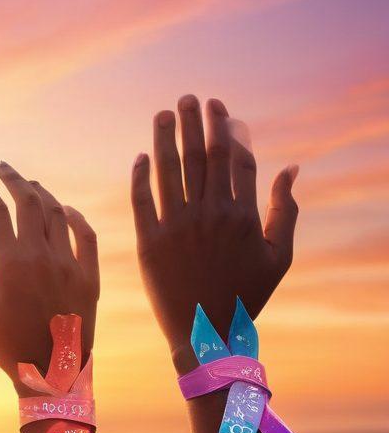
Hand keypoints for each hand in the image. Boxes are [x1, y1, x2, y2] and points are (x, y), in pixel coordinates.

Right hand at [0, 161, 98, 388]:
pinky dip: (75, 217)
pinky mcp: (89, 276)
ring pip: (57, 213)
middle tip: (2, 168)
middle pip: (28, 201)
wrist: (54, 376)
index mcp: (10, 263)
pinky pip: (86, 235)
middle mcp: (42, 256)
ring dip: (41, 194)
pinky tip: (65, 210)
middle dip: (13, 179)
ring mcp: (69, 264)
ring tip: (28, 186)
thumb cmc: (9, 348)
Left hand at [131, 95, 298, 372]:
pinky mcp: (149, 244)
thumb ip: (286, 210)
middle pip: (204, 156)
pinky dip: (141, 176)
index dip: (228, 130)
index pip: (236, 159)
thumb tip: (292, 168)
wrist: (206, 334)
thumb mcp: (279, 256)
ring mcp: (177, 229)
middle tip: (189, 98)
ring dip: (167, 137)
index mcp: (242, 216)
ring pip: (171, 171)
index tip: (220, 110)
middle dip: (196, 123)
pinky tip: (141, 155)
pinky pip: (142, 200)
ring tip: (164, 113)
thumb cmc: (245, 295)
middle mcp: (210, 216)